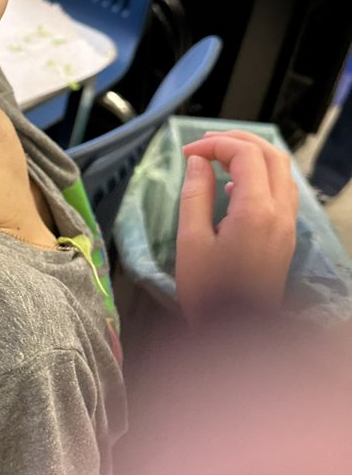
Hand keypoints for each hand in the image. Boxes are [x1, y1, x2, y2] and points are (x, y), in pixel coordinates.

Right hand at [175, 130, 297, 320]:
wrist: (238, 334)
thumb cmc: (209, 293)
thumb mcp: (191, 240)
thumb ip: (195, 194)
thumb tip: (197, 163)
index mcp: (256, 211)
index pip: (245, 154)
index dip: (215, 144)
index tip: (187, 154)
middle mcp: (280, 213)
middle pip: (270, 154)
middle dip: (237, 141)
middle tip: (205, 144)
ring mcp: (286, 225)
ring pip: (280, 170)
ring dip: (252, 156)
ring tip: (218, 158)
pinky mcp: (284, 237)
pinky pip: (280, 191)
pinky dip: (259, 177)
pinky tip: (232, 189)